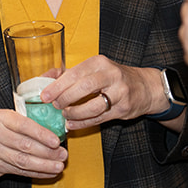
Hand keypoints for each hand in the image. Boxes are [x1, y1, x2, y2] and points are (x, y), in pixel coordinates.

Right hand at [0, 111, 67, 178]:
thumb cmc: (3, 127)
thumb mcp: (12, 116)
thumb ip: (30, 120)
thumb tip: (57, 130)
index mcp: (1, 118)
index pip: (23, 126)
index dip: (41, 134)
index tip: (56, 141)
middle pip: (24, 146)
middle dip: (47, 152)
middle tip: (62, 155)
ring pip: (22, 161)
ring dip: (44, 166)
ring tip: (58, 166)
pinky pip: (20, 172)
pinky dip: (37, 173)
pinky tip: (49, 172)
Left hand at [40, 54, 157, 128]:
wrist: (144, 87)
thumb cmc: (112, 77)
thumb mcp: (93, 69)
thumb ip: (68, 73)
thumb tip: (43, 78)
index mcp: (99, 62)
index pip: (75, 73)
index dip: (58, 86)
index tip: (45, 96)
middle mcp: (111, 75)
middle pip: (84, 87)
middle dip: (65, 98)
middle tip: (55, 106)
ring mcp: (120, 92)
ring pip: (93, 106)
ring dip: (75, 113)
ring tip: (65, 116)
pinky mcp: (124, 109)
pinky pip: (100, 118)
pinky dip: (83, 123)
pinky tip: (72, 125)